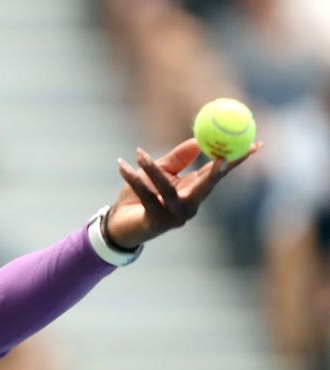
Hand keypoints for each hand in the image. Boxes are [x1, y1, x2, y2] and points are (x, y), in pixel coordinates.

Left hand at [105, 138, 261, 248]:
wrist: (120, 223)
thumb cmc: (142, 194)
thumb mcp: (160, 171)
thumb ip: (178, 158)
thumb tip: (199, 140)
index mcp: (195, 192)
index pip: (220, 174)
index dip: (237, 160)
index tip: (256, 144)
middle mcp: (190, 206)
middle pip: (208, 186)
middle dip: (217, 170)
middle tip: (221, 154)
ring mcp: (175, 217)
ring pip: (168, 188)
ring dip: (152, 168)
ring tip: (138, 153)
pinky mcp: (157, 222)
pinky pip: (145, 195)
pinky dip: (132, 178)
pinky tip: (122, 165)